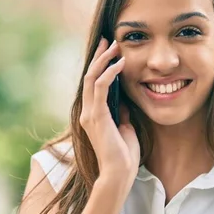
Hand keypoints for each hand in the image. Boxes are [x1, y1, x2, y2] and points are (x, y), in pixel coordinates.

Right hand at [79, 38, 140, 191]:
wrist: (119, 173)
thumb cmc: (124, 155)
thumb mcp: (125, 127)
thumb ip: (121, 113)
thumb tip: (124, 101)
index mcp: (93, 114)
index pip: (93, 83)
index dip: (100, 65)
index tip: (110, 51)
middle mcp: (87, 111)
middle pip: (90, 76)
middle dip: (100, 56)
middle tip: (109, 40)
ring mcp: (89, 113)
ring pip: (92, 77)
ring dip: (104, 60)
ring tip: (115, 46)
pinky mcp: (96, 116)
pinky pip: (100, 87)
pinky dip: (110, 73)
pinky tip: (120, 63)